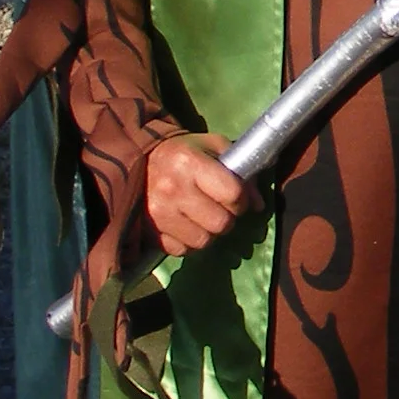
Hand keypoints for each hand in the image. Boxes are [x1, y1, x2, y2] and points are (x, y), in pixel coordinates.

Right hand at [144, 133, 256, 257]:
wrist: (139, 161)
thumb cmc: (183, 153)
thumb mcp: (214, 148)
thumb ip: (241, 171)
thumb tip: (258, 205)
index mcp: (190, 163)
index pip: (233, 194)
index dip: (241, 199)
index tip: (236, 197)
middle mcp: (173, 189)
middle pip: (221, 223)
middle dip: (227, 218)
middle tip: (219, 209)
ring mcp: (159, 213)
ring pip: (204, 241)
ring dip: (209, 233)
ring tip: (203, 218)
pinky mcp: (150, 232)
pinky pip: (183, 250)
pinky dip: (189, 242)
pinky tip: (186, 226)